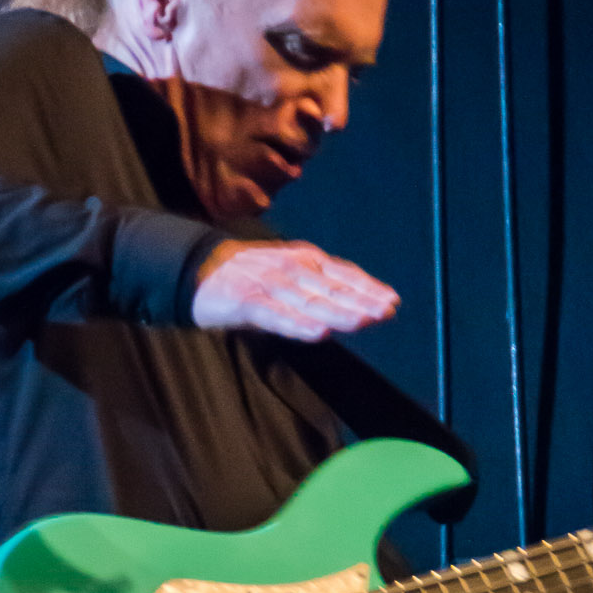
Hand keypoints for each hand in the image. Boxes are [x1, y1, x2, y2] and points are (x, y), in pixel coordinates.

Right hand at [190, 239, 398, 341]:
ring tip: (360, 322)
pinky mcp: (247, 301)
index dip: (368, 288)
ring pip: (309, 301)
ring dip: (336, 312)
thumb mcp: (293, 273)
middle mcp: (292, 268)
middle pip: (331, 288)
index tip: (392, 302)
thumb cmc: (255, 276)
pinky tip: (318, 333)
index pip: (343, 274)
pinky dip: (298, 324)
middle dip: (360, 301)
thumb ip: (324, 287)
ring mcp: (269, 284)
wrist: (201, 269)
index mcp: (306, 259)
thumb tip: (363, 305)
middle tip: (385, 313)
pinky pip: (277, 314)